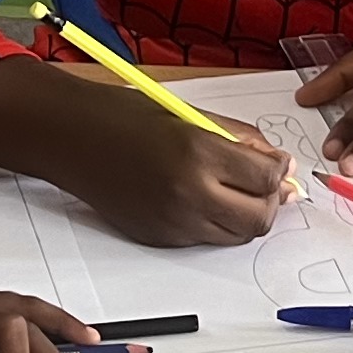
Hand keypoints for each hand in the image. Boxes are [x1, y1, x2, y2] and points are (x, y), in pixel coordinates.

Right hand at [0, 59, 286, 249]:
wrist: (71, 138)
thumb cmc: (125, 116)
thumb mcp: (190, 114)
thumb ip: (238, 138)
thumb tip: (277, 162)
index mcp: (198, 153)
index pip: (267, 177)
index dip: (280, 169)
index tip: (278, 161)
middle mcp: (188, 194)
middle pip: (259, 219)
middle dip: (271, 201)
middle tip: (266, 181)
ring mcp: (172, 223)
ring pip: (235, 236)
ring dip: (246, 215)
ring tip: (235, 189)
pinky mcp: (159, 238)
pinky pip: (205, 239)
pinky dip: (216, 223)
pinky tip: (204, 197)